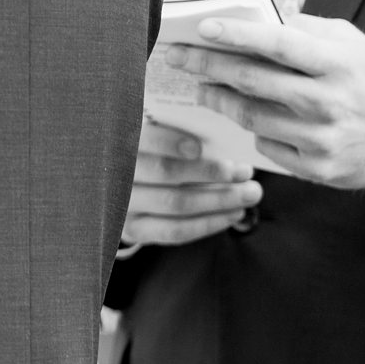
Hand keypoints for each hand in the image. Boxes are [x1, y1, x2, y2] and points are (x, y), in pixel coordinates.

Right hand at [124, 118, 260, 248]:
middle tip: (244, 172)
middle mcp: (115, 174)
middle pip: (164, 172)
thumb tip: (226, 143)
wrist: (120, 185)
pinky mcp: (133, 230)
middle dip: (210, 172)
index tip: (198, 147)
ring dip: (219, 199)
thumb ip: (180, 131)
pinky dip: (208, 224)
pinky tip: (231, 214)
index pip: (141, 139)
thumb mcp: (154, 132)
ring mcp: (122, 205)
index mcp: (118, 141)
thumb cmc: (149, 151)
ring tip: (249, 194)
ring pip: (174, 204)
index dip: (168, 142)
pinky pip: (174, 232)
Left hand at [173, 16, 364, 192]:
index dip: (237, 36)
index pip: (279, 44)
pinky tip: (241, 117)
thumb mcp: (351, 43)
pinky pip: (267, 147)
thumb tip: (256, 18)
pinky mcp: (318, 169)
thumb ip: (306, 29)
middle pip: (252, 82)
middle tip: (178, 58)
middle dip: (207, 67)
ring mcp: (322, 139)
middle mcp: (329, 102)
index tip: (202, 29)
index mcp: (338, 64)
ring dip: (218, 100)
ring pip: (251, 117)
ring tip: (201, 88)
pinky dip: (250, 130)